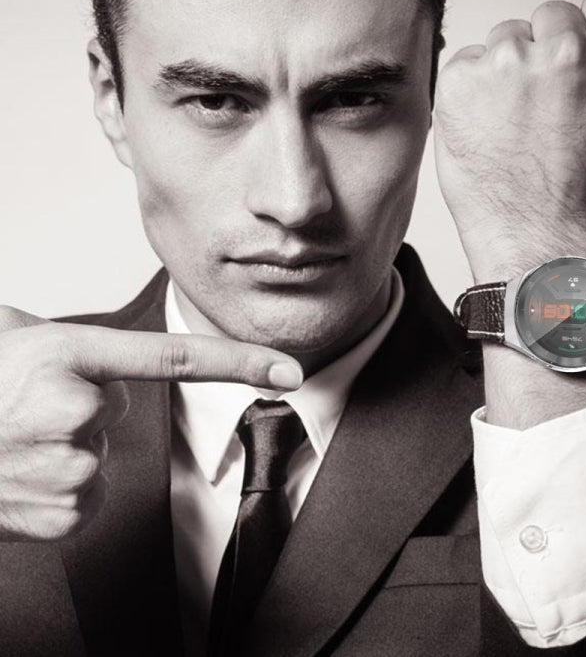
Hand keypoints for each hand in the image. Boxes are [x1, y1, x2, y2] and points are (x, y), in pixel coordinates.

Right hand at [0, 306, 302, 541]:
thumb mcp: (15, 340)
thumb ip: (73, 343)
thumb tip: (114, 361)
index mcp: (67, 354)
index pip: (176, 357)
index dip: (240, 362)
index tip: (290, 370)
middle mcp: (73, 407)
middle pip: (117, 410)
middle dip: (84, 409)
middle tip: (25, 406)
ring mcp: (67, 464)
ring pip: (100, 454)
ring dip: (67, 449)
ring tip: (13, 440)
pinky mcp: (62, 512)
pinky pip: (84, 494)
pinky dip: (59, 486)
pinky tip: (18, 473)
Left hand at [434, 0, 585, 280]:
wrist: (535, 242)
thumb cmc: (584, 198)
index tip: (574, 54)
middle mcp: (566, 52)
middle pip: (550, 17)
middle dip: (545, 53)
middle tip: (539, 107)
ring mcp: (508, 65)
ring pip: (505, 39)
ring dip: (505, 71)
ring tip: (510, 126)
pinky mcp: (460, 81)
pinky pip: (466, 63)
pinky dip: (470, 91)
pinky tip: (483, 129)